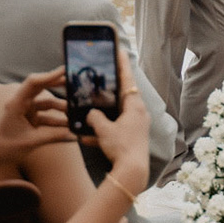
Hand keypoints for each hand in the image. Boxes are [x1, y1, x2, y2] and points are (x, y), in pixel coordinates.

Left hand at [0, 68, 72, 164]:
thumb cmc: (5, 147)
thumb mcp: (31, 142)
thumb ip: (54, 136)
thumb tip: (74, 135)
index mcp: (16, 103)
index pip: (33, 83)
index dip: (50, 75)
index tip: (66, 71)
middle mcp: (21, 103)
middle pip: (42, 87)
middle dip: (60, 85)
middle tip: (78, 84)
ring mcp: (26, 110)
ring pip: (47, 103)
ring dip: (61, 108)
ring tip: (77, 113)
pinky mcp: (30, 118)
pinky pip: (47, 115)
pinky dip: (57, 119)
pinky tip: (70, 125)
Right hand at [85, 45, 150, 190]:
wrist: (131, 171)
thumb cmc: (121, 146)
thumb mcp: (104, 129)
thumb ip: (95, 117)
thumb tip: (92, 113)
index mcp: (135, 106)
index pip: (127, 80)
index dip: (122, 65)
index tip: (120, 51)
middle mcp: (138, 113)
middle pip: (123, 95)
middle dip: (110, 88)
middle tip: (102, 77)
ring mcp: (136, 125)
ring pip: (117, 113)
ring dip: (103, 112)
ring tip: (89, 107)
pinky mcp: (131, 138)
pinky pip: (114, 130)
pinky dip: (102, 132)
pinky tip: (85, 138)